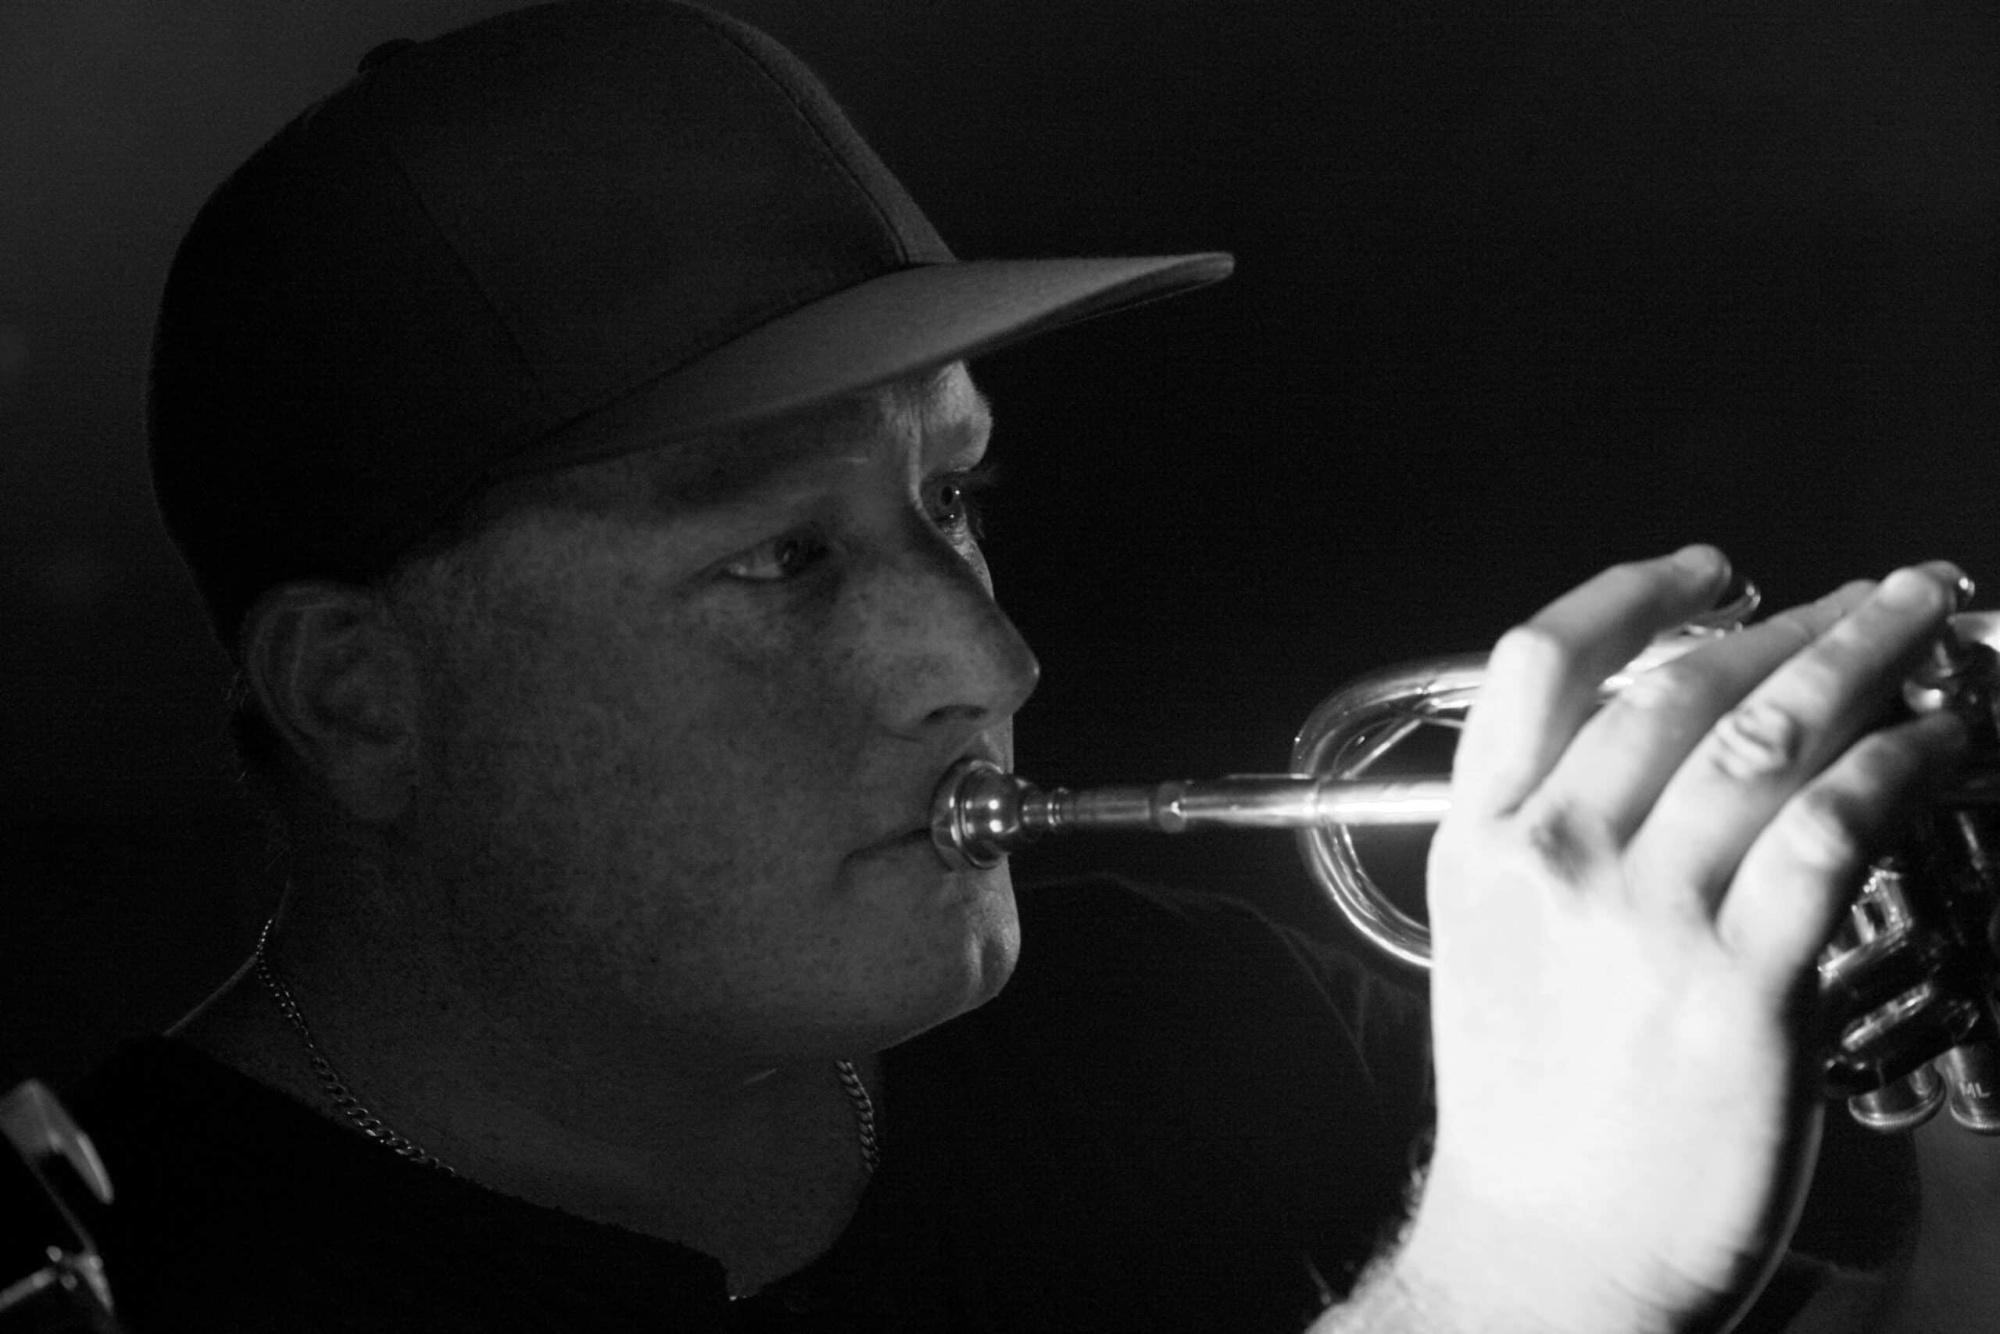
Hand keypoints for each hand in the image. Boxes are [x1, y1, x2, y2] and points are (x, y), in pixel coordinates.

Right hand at [1393, 546, 1968, 1333]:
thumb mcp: (1489, 938)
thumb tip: (1653, 736)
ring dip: (1861, 664)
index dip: (1637, 590)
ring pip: (1765, 741)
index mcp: (1479, 842)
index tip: (1711, 570)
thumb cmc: (1529, 1103)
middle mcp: (1555, 861)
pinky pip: (1831, 836)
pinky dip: (1893, 770)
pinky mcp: (1742, 989)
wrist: (1552, 1249)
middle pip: (1677, 686)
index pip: (1541, 663)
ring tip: (1919, 628)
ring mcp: (1646, 922)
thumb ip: (1545, 827)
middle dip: (1793, 620)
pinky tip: (1932, 746)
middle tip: (1866, 594)